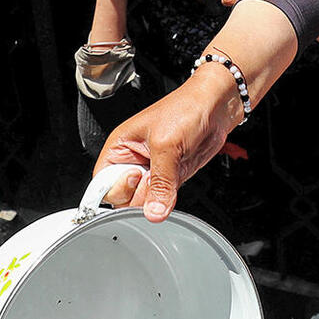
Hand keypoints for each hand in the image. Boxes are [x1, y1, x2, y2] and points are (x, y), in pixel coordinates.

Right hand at [95, 64, 243, 220]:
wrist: (215, 106)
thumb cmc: (186, 109)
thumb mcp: (167, 145)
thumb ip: (160, 183)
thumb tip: (154, 212)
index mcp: (120, 146)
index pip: (103, 183)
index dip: (116, 188)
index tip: (134, 179)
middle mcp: (133, 160)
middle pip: (123, 197)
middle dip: (140, 194)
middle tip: (154, 175)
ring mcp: (153, 170)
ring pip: (145, 201)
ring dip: (157, 196)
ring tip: (168, 174)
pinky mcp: (171, 176)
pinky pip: (164, 198)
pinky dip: (170, 197)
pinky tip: (177, 180)